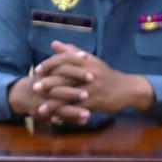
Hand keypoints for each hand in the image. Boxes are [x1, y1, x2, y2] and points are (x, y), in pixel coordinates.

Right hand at [8, 67, 88, 125]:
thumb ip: (67, 59)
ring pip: (57, 107)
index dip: (74, 67)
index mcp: (46, 73)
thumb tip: (85, 55)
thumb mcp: (52, 67)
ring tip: (88, 114)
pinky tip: (84, 121)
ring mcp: (42, 101)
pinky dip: (71, 119)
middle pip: (57, 89)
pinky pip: (58, 117)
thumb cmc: (45, 79)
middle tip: (88, 94)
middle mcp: (42, 87)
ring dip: (73, 111)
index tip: (87, 62)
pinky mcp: (43, 113)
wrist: (23, 95)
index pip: (59, 67)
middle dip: (73, 92)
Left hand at [33, 41, 153, 118]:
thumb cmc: (106, 75)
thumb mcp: (91, 61)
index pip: (65, 59)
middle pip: (65, 77)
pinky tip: (55, 117)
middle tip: (34, 87)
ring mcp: (92, 88)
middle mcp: (89, 73)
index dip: (50, 64)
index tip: (38, 69)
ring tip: (39, 107)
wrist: (127, 89)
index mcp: (87, 61)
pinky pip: (77, 108)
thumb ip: (71, 52)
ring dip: (53, 102)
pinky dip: (65, 113)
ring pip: (69, 94)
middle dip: (48, 83)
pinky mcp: (96, 101)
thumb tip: (54, 44)